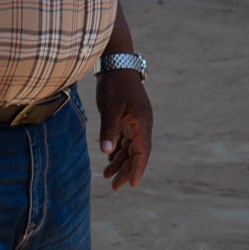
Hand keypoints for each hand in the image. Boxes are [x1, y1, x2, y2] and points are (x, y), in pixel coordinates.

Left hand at [95, 70, 152, 189]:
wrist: (117, 62)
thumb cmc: (114, 85)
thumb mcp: (110, 108)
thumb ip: (109, 130)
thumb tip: (106, 152)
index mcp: (142, 123)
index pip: (142, 152)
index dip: (138, 169)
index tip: (132, 185)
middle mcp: (142, 124)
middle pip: (137, 153)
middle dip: (127, 170)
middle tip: (114, 187)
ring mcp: (135, 120)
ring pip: (130, 147)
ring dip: (121, 161)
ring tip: (107, 176)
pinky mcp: (128, 116)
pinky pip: (125, 138)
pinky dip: (118, 150)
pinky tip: (109, 158)